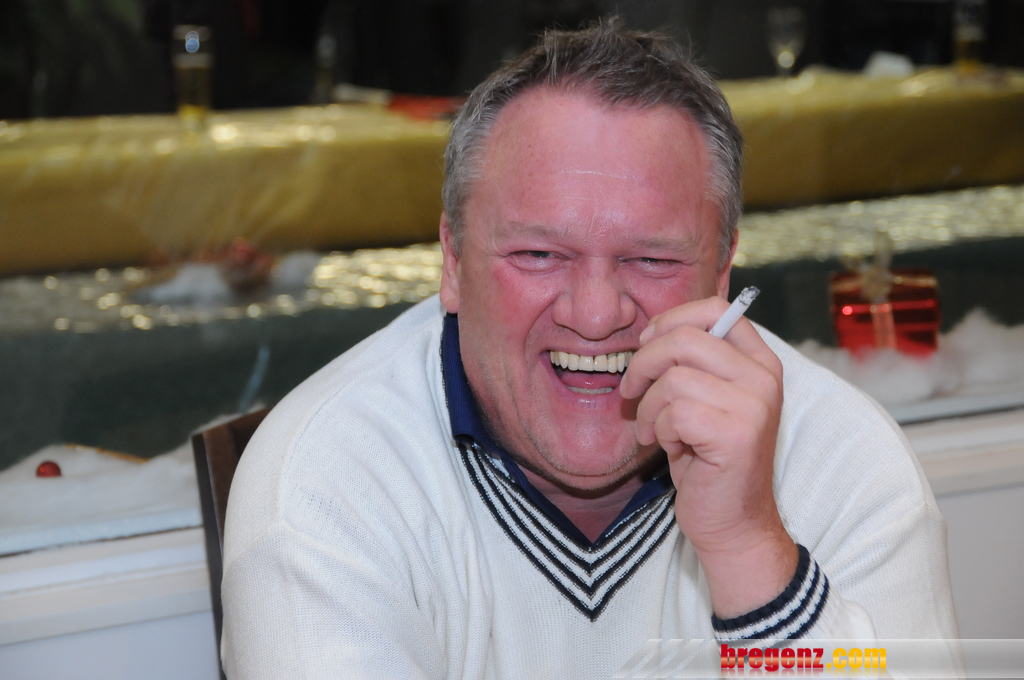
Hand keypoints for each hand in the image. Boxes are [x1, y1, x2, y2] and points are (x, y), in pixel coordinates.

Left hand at [619, 296, 796, 617]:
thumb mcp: (702, 400)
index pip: (716, 309)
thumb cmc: (707, 460)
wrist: (732, 522)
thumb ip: (689, 363)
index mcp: (759, 361)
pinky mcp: (737, 435)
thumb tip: (648, 333)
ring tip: (656, 431)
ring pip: (673, 378)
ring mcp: (755, 405)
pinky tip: (671, 448)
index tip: (647, 345)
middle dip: (643, 363)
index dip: (670, 321)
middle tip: (631, 392)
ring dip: (649, 407)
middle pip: (685, 338)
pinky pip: (675, 412)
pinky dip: (660, 430)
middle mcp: (764, 377)